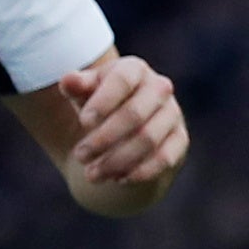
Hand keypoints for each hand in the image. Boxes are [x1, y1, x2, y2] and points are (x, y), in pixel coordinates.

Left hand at [57, 52, 190, 202]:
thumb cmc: (101, 102)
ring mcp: (173, 113)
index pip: (122, 81)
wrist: (127, 124)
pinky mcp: (180, 139)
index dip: (103, 102)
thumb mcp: (85, 93)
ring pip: (147, 139)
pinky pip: (164, 158)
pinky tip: (117, 179)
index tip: (82, 122)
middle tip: (80, 156)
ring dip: (117, 160)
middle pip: (134, 114)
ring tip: (92, 174)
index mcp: (134, 69)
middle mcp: (159, 87)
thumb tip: (68, 80)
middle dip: (104, 139)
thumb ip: (75, 86)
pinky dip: (139, 171)